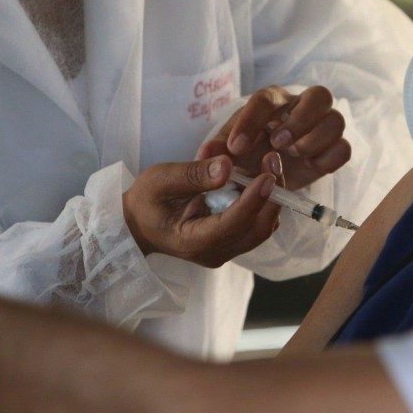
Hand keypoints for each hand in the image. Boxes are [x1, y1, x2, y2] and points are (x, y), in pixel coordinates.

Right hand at [122, 154, 281, 266]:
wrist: (139, 223)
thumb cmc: (146, 201)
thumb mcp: (160, 180)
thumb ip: (193, 175)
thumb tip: (227, 166)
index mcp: (194, 241)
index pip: (233, 224)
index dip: (254, 200)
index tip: (268, 175)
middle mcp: (215, 252)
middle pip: (257, 229)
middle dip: (271, 195)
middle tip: (273, 160)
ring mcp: (225, 250)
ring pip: (262, 227)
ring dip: (271, 196)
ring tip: (269, 163)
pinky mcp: (231, 242)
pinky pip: (256, 224)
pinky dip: (263, 201)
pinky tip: (258, 176)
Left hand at [200, 85, 350, 190]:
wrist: (261, 175)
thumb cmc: (244, 154)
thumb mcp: (225, 151)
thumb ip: (216, 151)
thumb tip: (207, 154)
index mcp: (272, 102)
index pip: (267, 98)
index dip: (252, 121)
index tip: (236, 148)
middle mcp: (301, 108)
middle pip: (319, 95)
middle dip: (300, 120)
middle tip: (278, 143)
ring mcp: (321, 129)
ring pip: (336, 121)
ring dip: (314, 139)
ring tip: (292, 155)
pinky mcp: (332, 152)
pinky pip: (344, 149)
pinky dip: (328, 158)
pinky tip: (309, 166)